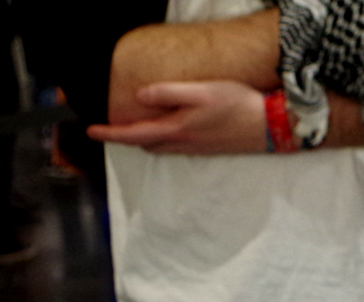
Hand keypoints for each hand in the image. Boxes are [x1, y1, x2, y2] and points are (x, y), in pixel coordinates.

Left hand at [88, 81, 267, 153]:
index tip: (91, 131)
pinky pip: (178, 148)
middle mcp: (184, 144)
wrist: (272, 127)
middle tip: (112, 127)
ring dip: (146, 140)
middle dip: (127, 137)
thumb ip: (169, 93)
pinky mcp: (210, 149)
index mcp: (177, 129)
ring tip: (137, 127)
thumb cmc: (238, 105)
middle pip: (146, 144)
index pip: (134, 134)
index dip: (110, 133)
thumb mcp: (201, 91)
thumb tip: (140, 96)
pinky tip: (172, 130)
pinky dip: (165, 141)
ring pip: (162, 148)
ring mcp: (198, 149)